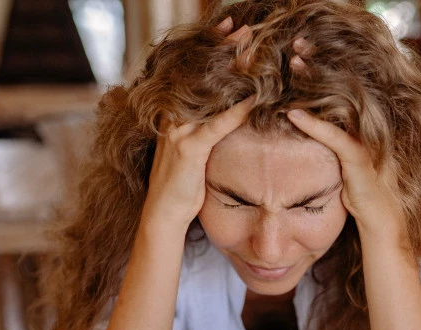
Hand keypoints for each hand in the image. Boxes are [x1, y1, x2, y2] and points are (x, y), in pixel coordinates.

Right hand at [143, 19, 255, 228]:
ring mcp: (178, 130)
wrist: (164, 212)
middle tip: (246, 29)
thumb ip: (206, 125)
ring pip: (208, 92)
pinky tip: (256, 98)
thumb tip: (230, 107)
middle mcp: (171, 115)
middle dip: (223, 48)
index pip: (191, 70)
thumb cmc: (182, 181)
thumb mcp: (192, 146)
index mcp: (171, 111)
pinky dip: (239, 110)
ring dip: (233, 71)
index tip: (229, 27)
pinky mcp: (189, 148)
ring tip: (253, 50)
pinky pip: (218, 124)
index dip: (209, 47)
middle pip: (199, 72)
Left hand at [285, 39, 405, 240]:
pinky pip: (336, 138)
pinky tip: (292, 114)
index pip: (343, 89)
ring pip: (339, 106)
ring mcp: (368, 142)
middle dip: (319, 68)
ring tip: (292, 68)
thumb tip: (307, 124)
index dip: (323, 69)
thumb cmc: (359, 194)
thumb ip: (332, 142)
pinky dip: (313, 125)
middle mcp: (370, 128)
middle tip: (295, 50)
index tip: (301, 54)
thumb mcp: (342, 161)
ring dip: (314, 87)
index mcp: (365, 124)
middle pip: (343, 89)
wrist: (381, 222)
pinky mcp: (361, 160)